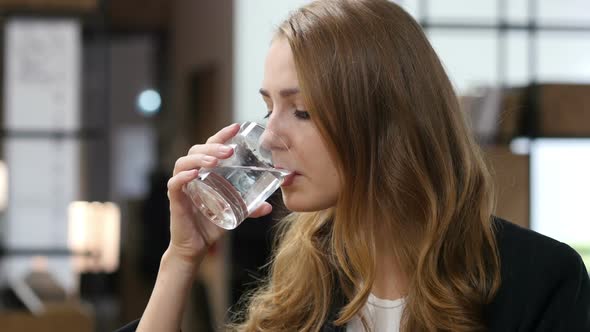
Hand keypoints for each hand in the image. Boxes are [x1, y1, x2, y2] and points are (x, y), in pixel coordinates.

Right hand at [165, 123, 272, 266]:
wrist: (196, 247)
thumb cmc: (212, 224)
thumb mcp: (235, 212)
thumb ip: (250, 207)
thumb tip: (269, 206)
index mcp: (205, 172)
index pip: (210, 146)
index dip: (222, 135)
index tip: (237, 126)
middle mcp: (191, 174)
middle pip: (197, 150)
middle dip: (213, 145)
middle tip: (229, 149)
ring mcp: (182, 186)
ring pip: (184, 162)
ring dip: (199, 158)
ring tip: (214, 160)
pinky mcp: (175, 200)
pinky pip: (174, 184)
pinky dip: (183, 177)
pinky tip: (194, 174)